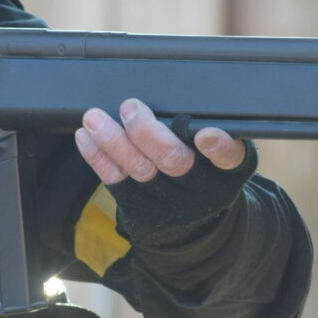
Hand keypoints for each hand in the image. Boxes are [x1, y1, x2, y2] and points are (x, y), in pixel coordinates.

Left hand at [74, 99, 256, 248]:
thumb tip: (173, 90)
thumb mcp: (222, 157)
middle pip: (174, 161)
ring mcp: (168, 202)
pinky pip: (116, 181)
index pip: (230, 158)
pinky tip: (86, 136)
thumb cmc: (206, 172)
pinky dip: (98, 156)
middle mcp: (200, 189)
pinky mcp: (140, 210)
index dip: (219, 147)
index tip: (205, 135)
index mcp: (227, 171)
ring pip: (139, 169)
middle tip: (131, 107)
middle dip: (147, 132)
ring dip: (112, 140)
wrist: (193, 226)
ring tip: (94, 117)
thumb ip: (211, 127)